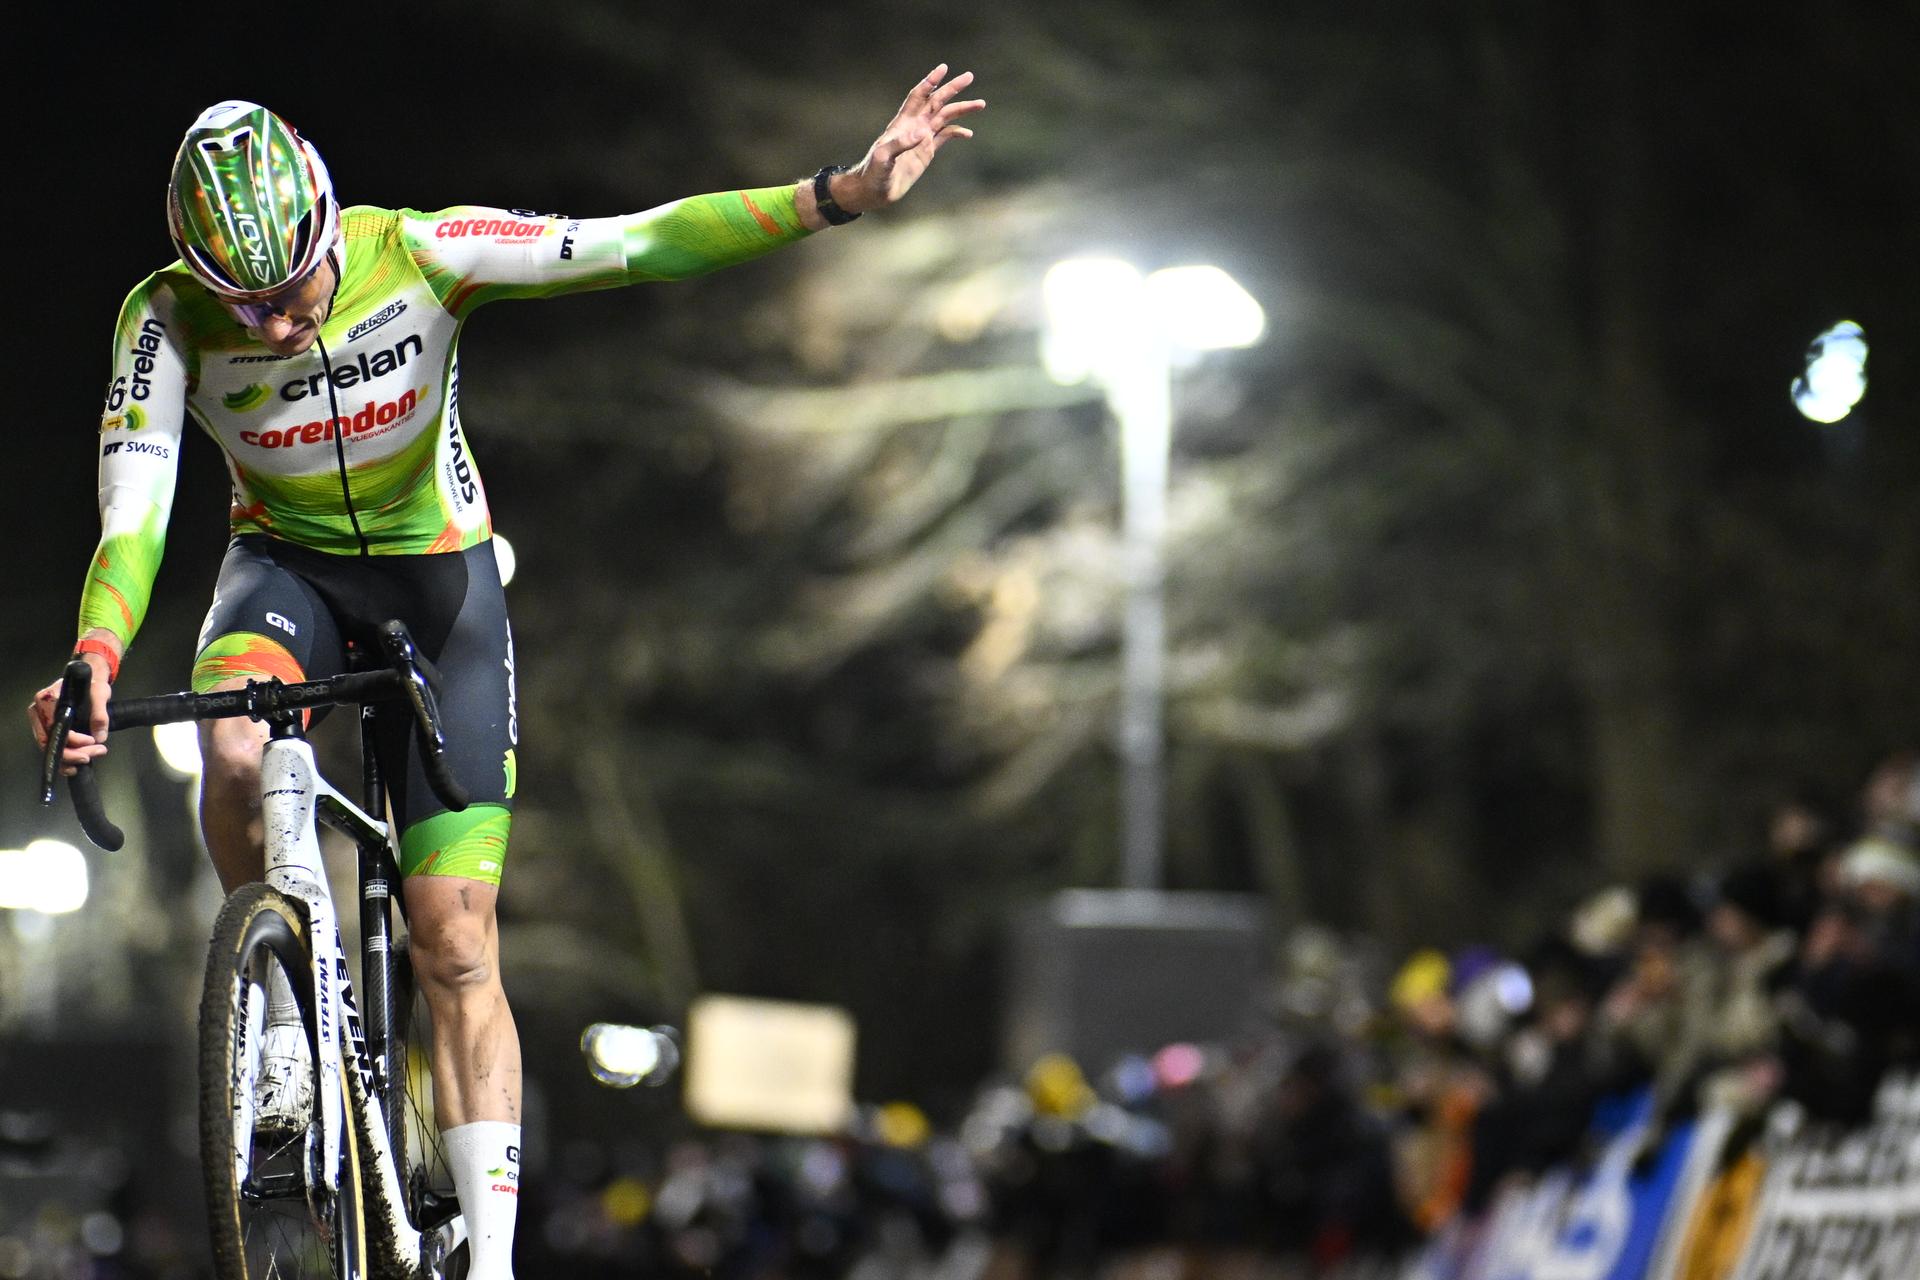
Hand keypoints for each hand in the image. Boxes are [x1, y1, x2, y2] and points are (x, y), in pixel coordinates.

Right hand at [27, 653, 113, 774]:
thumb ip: (100, 714)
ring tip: (89, 759)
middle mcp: (38, 710)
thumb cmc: (92, 684)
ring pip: (49, 747)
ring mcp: (40, 721)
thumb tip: (100, 737)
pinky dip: (63, 759)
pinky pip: (51, 747)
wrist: (88, 680)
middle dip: (72, 753)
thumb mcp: (100, 693)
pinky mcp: (46, 729)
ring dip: (69, 758)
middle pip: (49, 740)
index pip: (55, 726)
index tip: (93, 741)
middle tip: (94, 754)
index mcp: (46, 699)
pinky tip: (75, 765)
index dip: (73, 740)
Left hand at [839, 64, 984, 213]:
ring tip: (981, 104)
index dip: (930, 81)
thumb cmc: (874, 172)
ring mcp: (922, 138)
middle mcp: (915, 126)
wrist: (875, 190)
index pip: (919, 96)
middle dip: (952, 88)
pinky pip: (945, 138)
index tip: (943, 68)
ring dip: (962, 109)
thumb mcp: (883, 157)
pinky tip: (969, 133)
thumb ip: (900, 144)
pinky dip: (957, 132)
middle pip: (937, 101)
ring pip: (945, 117)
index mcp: (903, 122)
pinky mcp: (927, 152)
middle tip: (969, 76)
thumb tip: (921, 133)